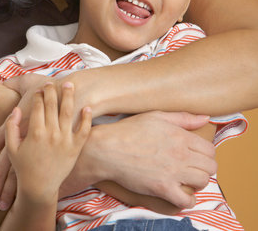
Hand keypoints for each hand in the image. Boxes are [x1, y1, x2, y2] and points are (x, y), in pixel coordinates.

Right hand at [6, 82, 91, 202]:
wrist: (39, 188)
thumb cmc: (24, 168)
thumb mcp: (11, 148)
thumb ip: (10, 127)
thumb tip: (16, 110)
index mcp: (34, 132)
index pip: (37, 106)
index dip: (38, 95)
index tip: (39, 89)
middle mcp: (51, 134)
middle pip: (52, 105)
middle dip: (52, 91)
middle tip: (52, 82)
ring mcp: (64, 140)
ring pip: (69, 112)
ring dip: (69, 96)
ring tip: (70, 84)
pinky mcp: (75, 148)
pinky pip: (84, 129)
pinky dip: (87, 118)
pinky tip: (87, 107)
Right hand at [61, 111, 215, 208]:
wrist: (108, 149)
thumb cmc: (129, 130)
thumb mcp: (156, 116)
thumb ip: (183, 118)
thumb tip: (205, 117)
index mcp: (180, 136)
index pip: (209, 149)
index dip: (206, 153)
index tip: (197, 155)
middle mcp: (180, 154)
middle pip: (210, 166)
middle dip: (204, 167)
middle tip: (192, 167)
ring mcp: (172, 172)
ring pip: (202, 182)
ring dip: (197, 182)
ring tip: (187, 179)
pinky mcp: (162, 188)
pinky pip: (187, 201)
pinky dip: (188, 201)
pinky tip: (181, 194)